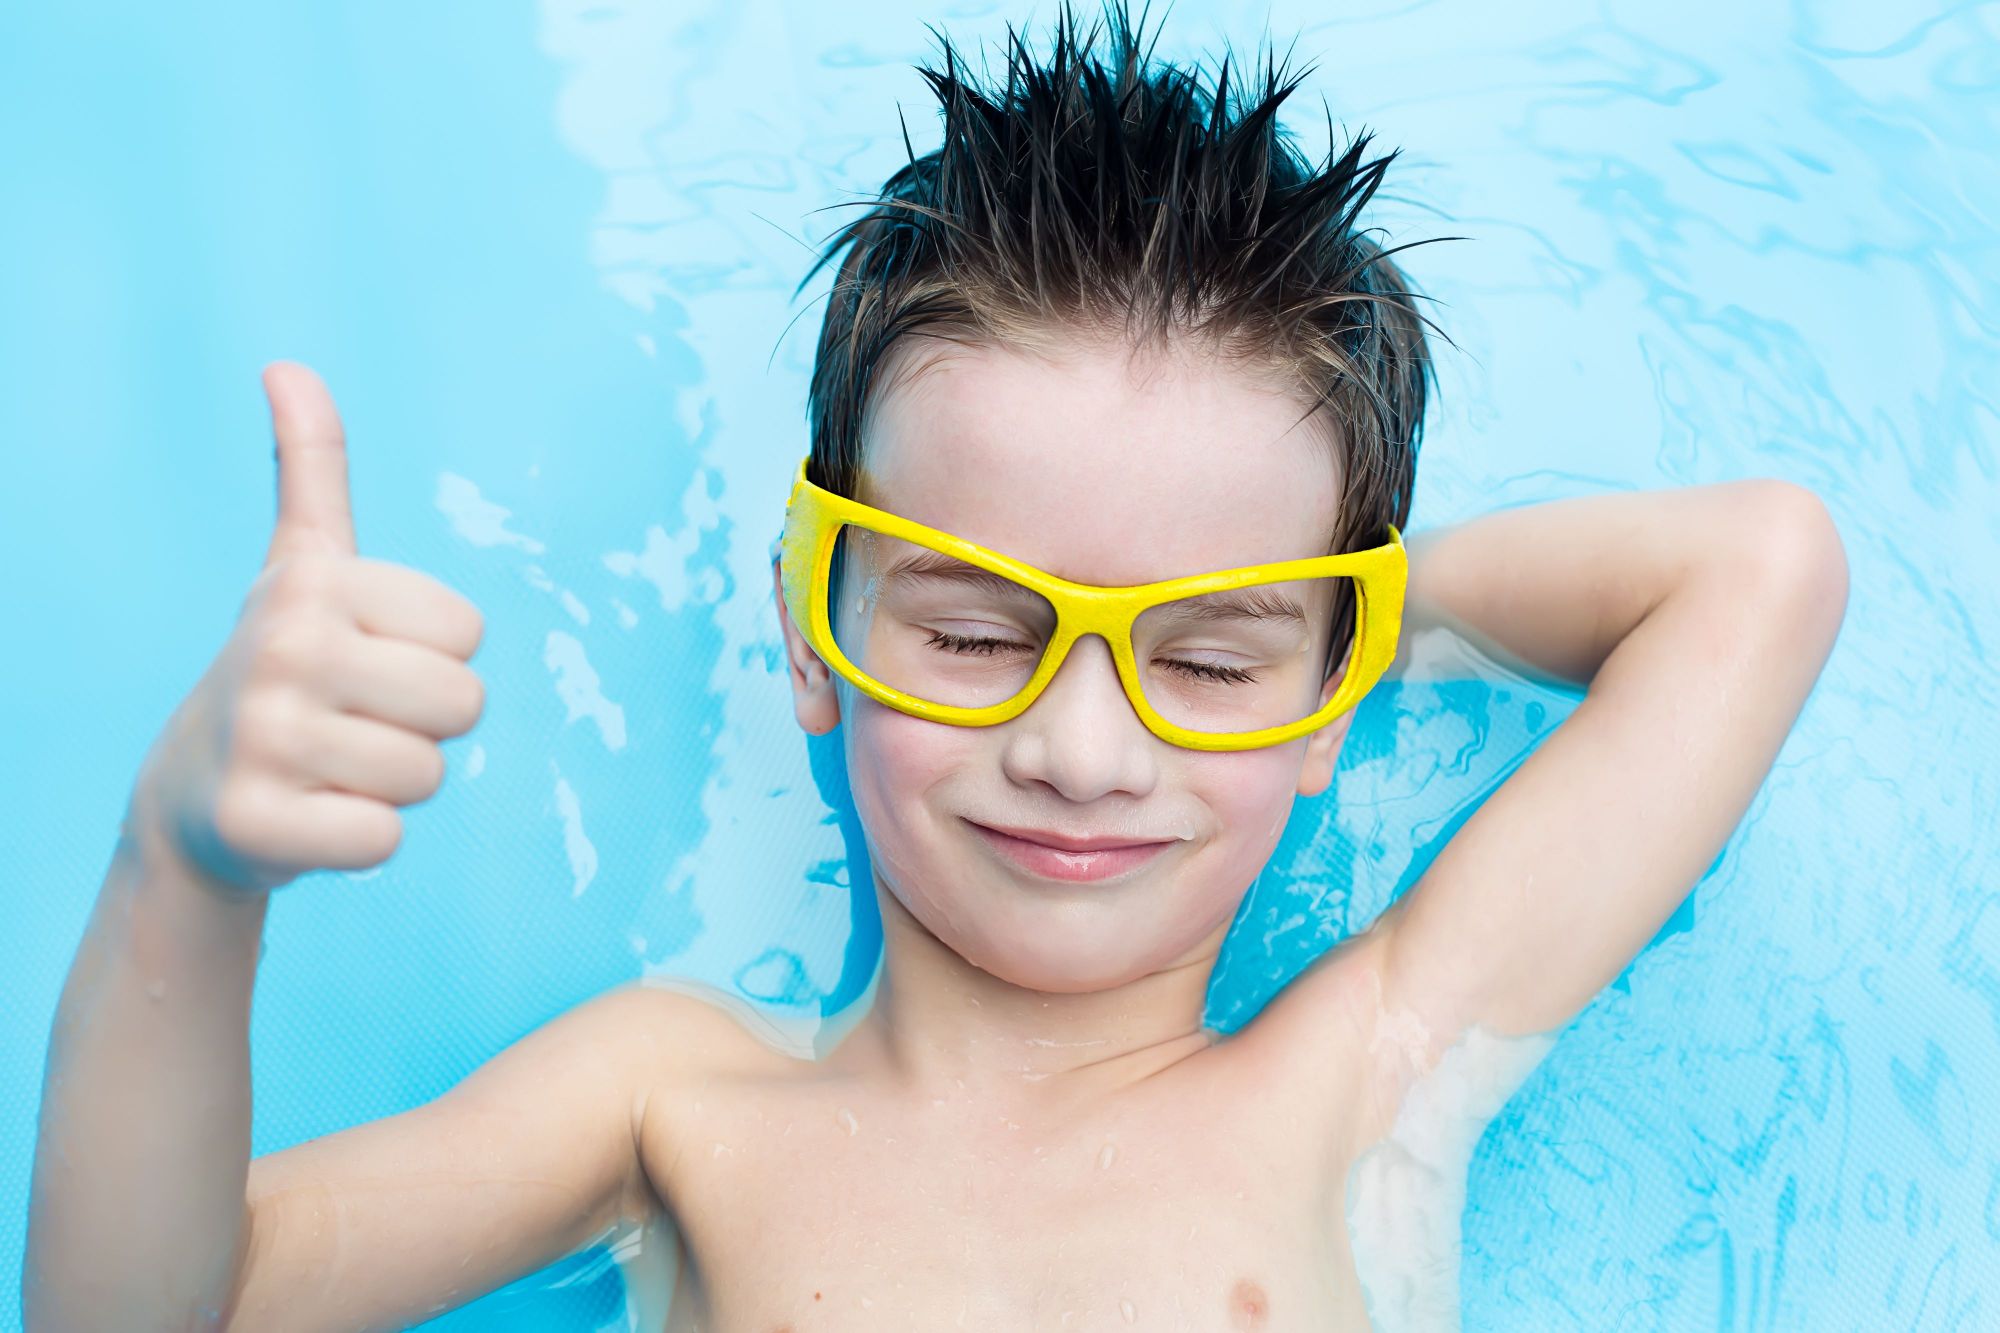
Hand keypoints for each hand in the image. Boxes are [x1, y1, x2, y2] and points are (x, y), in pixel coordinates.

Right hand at [124, 362, 486, 897]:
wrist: (195, 795)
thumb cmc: (282, 669)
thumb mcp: (300, 565)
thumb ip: (312, 469)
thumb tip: (288, 367)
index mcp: (313, 582)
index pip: (469, 636)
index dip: (432, 659)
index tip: (364, 661)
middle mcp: (281, 648)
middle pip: (463, 705)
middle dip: (423, 727)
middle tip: (352, 724)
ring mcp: (264, 737)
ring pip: (427, 775)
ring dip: (392, 785)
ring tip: (330, 769)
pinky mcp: (258, 824)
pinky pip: (385, 840)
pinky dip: (360, 841)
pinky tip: (310, 819)